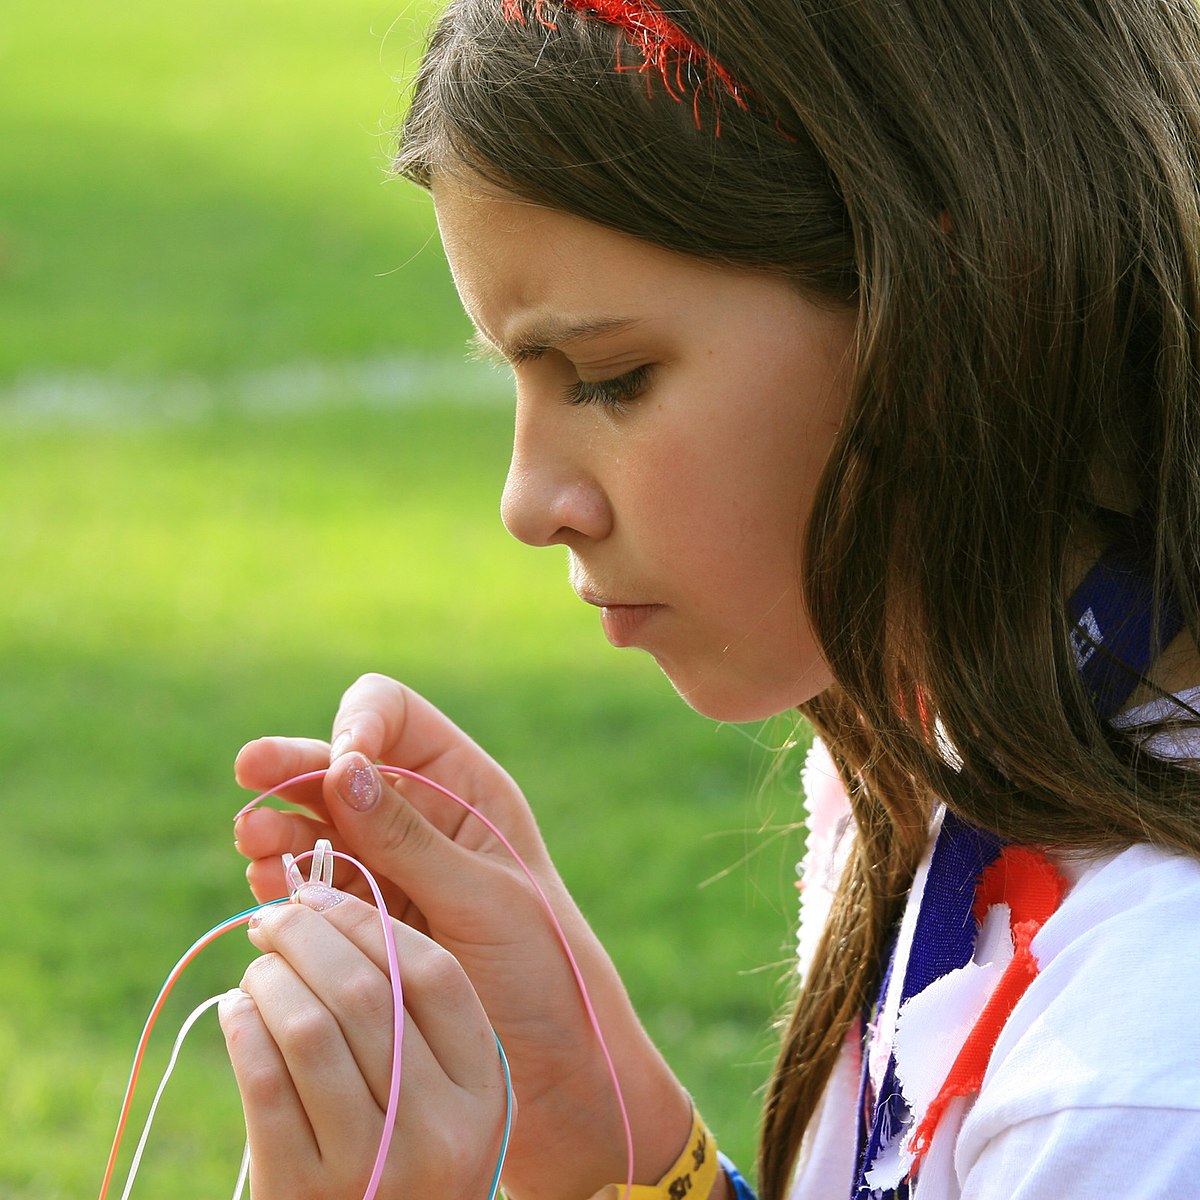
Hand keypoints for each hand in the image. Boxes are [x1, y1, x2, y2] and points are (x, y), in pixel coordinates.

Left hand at [218, 884, 508, 1199]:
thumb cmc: (408, 1157)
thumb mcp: (445, 1099)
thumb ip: (418, 1023)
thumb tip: (333, 915)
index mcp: (484, 1090)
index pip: (435, 975)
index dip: (370, 922)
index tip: (322, 897)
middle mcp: (438, 1129)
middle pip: (365, 992)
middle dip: (307, 937)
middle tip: (274, 919)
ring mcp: (370, 1168)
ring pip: (309, 1030)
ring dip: (270, 980)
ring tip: (259, 967)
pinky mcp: (301, 1194)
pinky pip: (264, 1084)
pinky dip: (242, 1029)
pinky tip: (236, 1010)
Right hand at [233, 673, 691, 1199]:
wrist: (547, 1055)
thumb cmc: (539, 960)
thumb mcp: (483, 894)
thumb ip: (411, 838)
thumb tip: (342, 768)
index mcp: (463, 785)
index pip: (394, 716)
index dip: (359, 723)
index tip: (340, 760)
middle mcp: (416, 812)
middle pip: (337, 764)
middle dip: (294, 766)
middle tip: (252, 772)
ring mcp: (381, 861)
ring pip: (312, 824)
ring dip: (279, 825)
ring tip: (255, 843)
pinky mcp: (357, 914)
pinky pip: (306, 883)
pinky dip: (281, 880)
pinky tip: (267, 888)